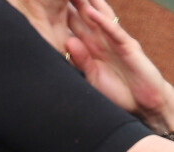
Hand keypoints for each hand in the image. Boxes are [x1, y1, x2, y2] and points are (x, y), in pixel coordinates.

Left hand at [67, 0, 173, 132]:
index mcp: (92, 49)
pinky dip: (102, 21)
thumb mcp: (91, 77)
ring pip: (100, 18)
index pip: (75, 29)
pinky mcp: (128, 47)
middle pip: (86, 18)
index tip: (49, 8)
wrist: (142, 102)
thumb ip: (80, 61)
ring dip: (88, 5)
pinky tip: (92, 12)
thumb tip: (68, 43)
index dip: (64, 17)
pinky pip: (113, 31)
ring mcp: (116, 42)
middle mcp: (103, 41)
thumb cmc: (116, 91)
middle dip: (75, 5)